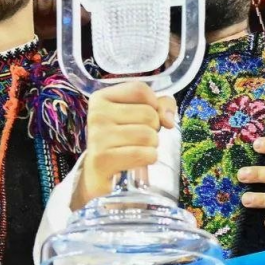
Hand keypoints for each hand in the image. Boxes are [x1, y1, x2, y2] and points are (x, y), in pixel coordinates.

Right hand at [76, 82, 177, 209]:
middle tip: (139, 138)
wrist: (99, 174)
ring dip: (151, 145)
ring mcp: (97, 137)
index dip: (153, 104)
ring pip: (148, 134)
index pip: (140, 90)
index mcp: (102, 98)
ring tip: (138, 149)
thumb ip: (161, 105)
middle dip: (153, 129)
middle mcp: (97, 114)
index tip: (145, 118)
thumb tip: (168, 119)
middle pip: (148, 114)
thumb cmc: (123, 140)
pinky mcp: (102, 159)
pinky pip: (143, 153)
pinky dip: (148, 158)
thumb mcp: (140, 115)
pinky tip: (138, 162)